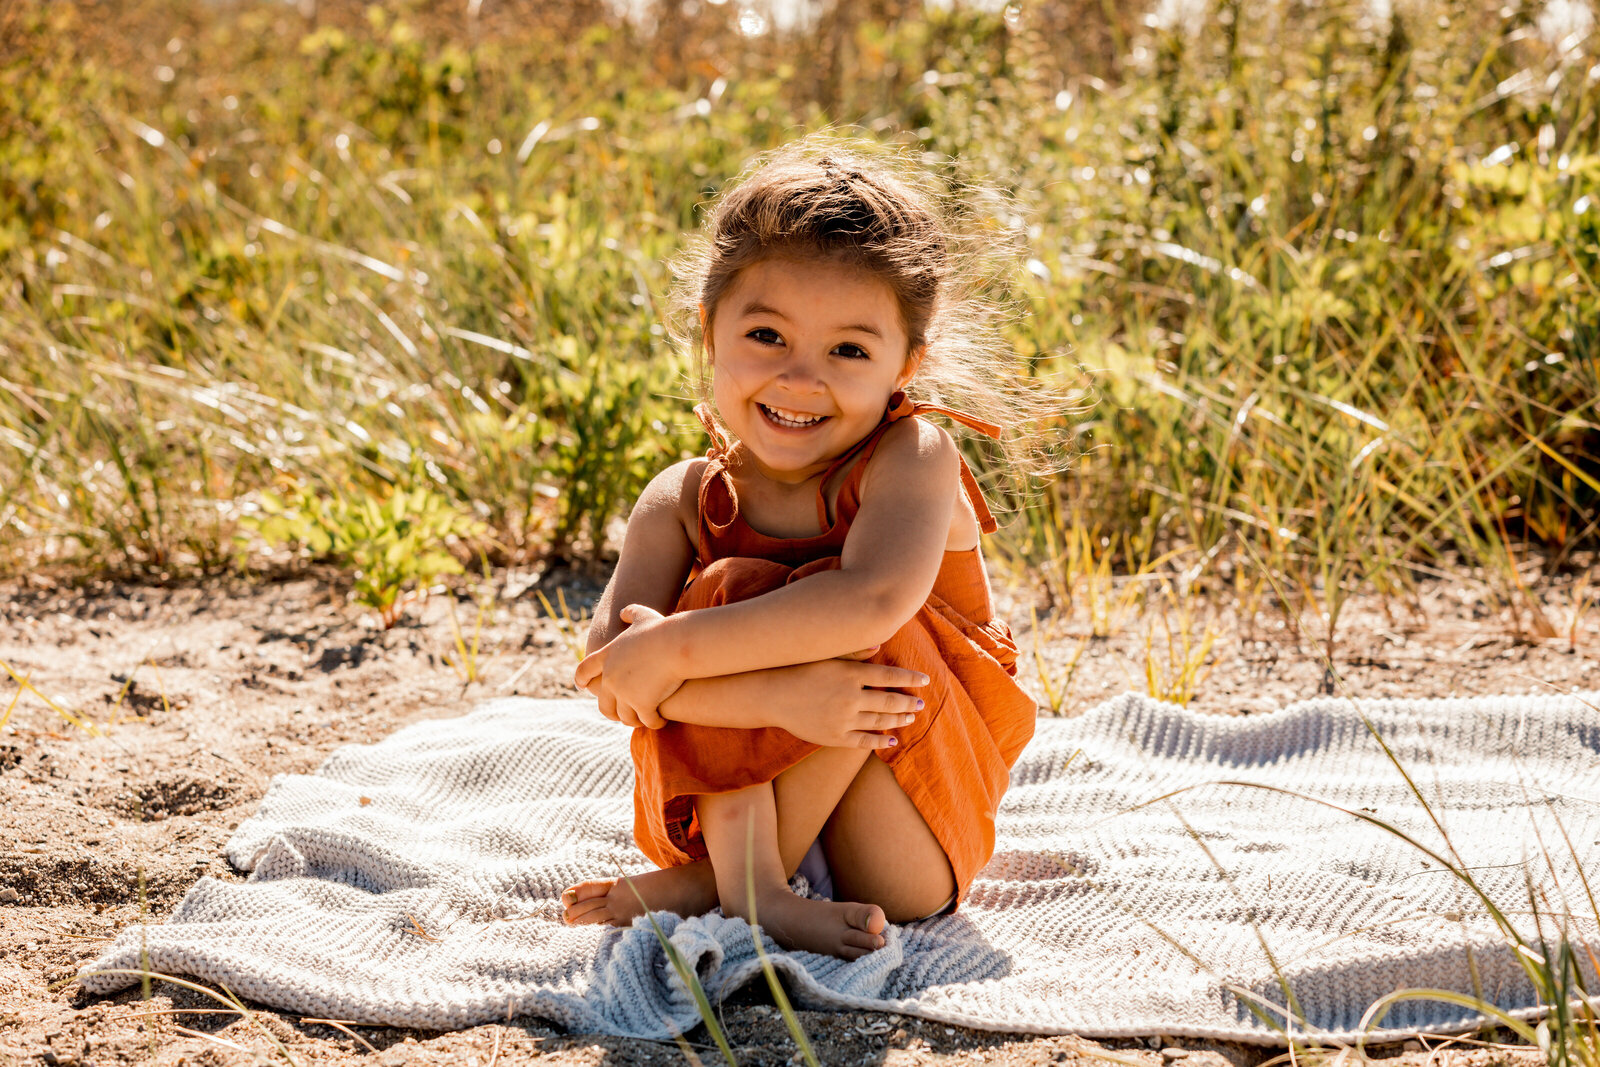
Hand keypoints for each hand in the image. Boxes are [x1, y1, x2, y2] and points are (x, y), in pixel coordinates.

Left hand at [574, 604, 680, 728]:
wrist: (677, 645)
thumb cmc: (663, 630)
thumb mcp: (644, 616)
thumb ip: (631, 613)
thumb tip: (624, 612)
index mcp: (607, 657)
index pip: (585, 670)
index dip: (582, 679)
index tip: (581, 686)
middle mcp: (611, 678)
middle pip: (604, 704)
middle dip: (612, 712)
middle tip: (620, 716)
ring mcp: (625, 693)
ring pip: (625, 716)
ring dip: (634, 720)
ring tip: (642, 720)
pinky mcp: (643, 705)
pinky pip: (646, 721)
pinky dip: (654, 723)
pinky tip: (660, 721)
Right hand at [762, 656, 929, 749]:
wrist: (770, 694)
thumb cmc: (798, 668)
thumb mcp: (826, 655)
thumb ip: (854, 652)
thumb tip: (880, 645)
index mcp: (850, 673)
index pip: (889, 675)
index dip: (910, 678)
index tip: (925, 680)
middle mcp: (850, 697)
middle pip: (889, 701)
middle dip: (908, 702)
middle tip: (920, 703)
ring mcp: (843, 719)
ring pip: (879, 721)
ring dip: (898, 719)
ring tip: (910, 717)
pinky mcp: (834, 737)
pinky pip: (863, 741)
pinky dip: (880, 741)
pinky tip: (892, 739)